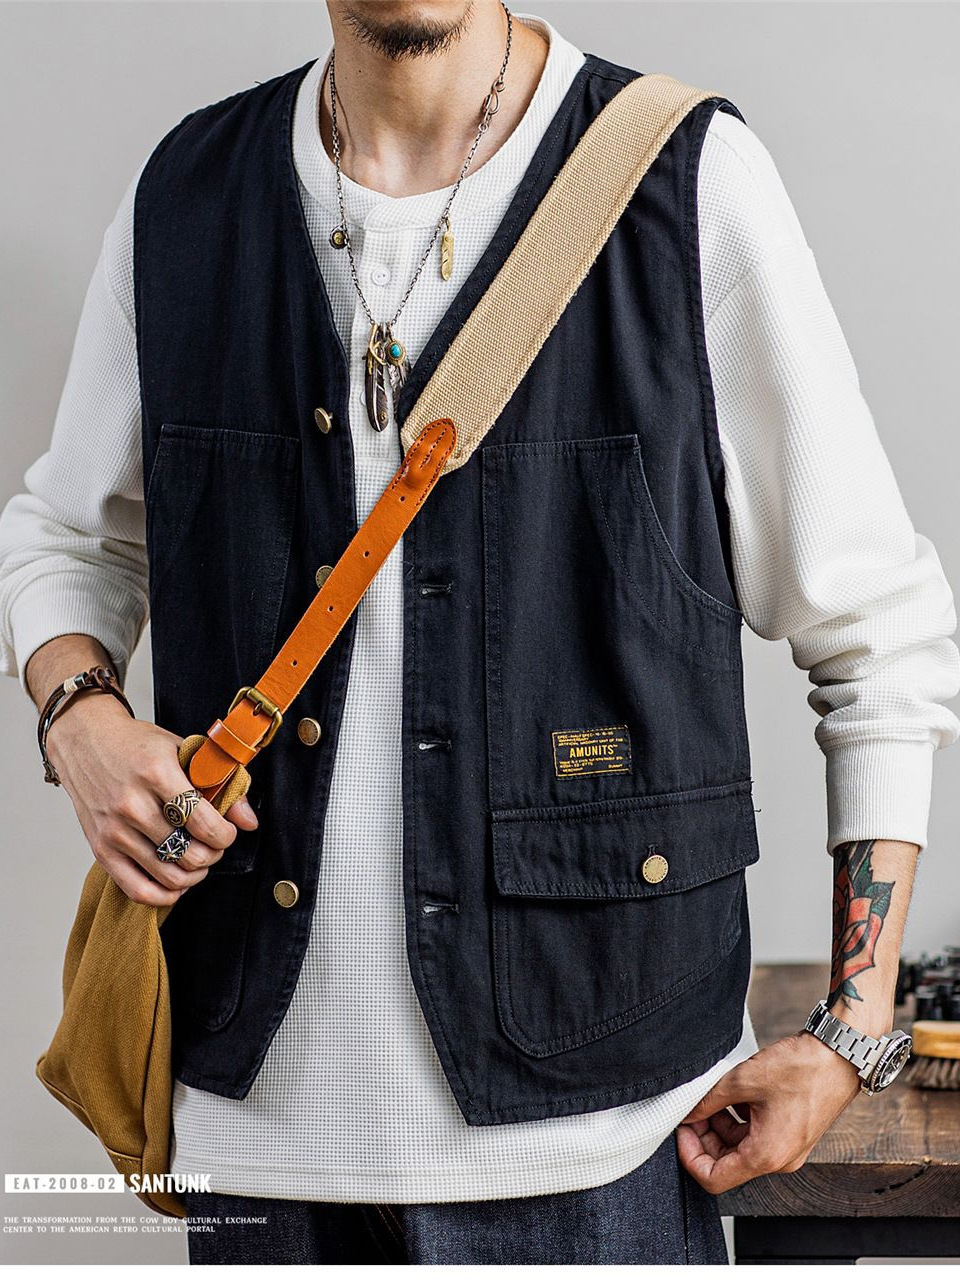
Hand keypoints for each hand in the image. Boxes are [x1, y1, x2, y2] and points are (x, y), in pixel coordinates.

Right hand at [46, 693, 258, 905]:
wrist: (85, 741)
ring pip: (169, 876)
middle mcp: (132, 804)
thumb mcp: (183, 750)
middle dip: (213, 855)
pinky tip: (176, 880)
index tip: (228, 831)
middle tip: (214, 845)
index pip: (204, 823)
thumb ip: (221, 782)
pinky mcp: (100, 849)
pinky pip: (137, 890)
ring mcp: (114, 830)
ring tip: (198, 859)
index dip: (226, 836)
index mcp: (157, 773)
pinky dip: (164, 895)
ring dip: (194, 875)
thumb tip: (249, 821)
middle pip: (189, 854)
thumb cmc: (136, 745)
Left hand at [675, 1031, 861, 1193]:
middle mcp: (779, 1160)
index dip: (690, 1156)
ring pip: (739, 1149)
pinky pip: (755, 1137)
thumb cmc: (802, 1069)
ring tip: (713, 1096)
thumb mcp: (743, 1079)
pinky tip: (734, 1094)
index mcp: (767, 1155)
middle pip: (726, 1164)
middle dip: (703, 1137)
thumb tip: (686, 1112)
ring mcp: (786, 1148)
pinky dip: (739, 1120)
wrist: (840, 1055)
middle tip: (692, 1109)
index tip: (681, 1130)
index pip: (714, 1179)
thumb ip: (708, 1100)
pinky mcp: (790, 1134)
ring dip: (720, 1126)